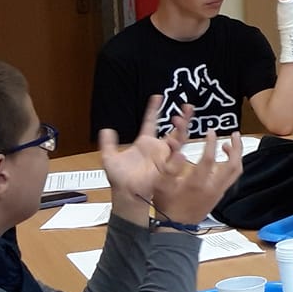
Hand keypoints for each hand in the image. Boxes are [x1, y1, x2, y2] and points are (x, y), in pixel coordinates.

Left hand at [97, 96, 187, 219]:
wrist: (126, 195)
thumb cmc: (120, 180)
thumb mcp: (110, 158)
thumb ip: (108, 143)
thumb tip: (106, 129)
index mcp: (145, 143)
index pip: (151, 122)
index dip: (154, 109)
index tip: (157, 97)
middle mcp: (157, 149)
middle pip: (173, 129)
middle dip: (182, 118)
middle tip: (187, 106)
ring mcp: (164, 158)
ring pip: (179, 140)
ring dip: (181, 130)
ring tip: (180, 119)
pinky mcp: (168, 168)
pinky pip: (176, 159)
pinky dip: (177, 153)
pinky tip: (176, 147)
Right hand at [150, 130, 245, 225]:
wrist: (176, 227)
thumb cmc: (168, 206)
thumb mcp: (162, 186)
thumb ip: (170, 167)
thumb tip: (180, 151)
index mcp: (197, 183)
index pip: (209, 158)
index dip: (211, 143)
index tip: (211, 133)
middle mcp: (212, 187)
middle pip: (233, 165)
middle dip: (237, 147)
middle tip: (234, 134)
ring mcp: (218, 192)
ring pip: (236, 171)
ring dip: (237, 155)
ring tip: (231, 144)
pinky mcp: (220, 195)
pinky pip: (232, 177)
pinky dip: (233, 165)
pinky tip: (226, 159)